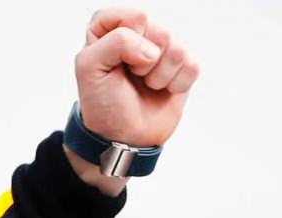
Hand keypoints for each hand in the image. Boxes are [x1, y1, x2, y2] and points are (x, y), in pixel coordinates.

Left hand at [74, 8, 198, 147]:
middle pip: (160, 31)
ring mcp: (162, 50)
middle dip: (145, 63)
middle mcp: (138, 34)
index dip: (128, 39)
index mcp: (110, 28)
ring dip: (159, 76)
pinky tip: (162, 91)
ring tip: (146, 86)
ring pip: (177, 49)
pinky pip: (192, 65)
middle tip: (132, 77)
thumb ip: (115, 42)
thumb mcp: (89, 68)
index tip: (116, 62)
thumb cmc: (102, 104)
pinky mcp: (182, 67)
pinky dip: (176, 84)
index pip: (134, 16)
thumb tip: (152, 50)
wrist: (122, 137)